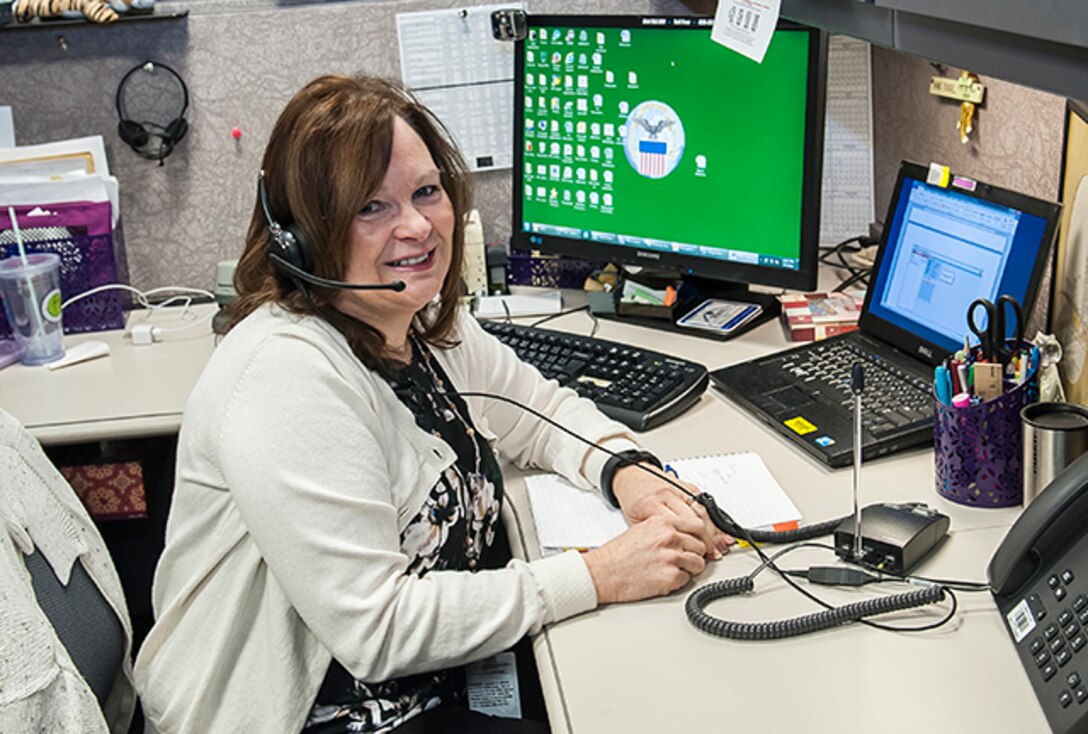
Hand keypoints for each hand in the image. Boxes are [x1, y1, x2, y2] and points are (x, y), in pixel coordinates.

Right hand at [582, 515, 706, 603]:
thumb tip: (686, 537)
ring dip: (689, 569)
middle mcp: (669, 537)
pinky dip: (678, 581)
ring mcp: (671, 557)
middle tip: (683, 560)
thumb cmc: (618, 554)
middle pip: (700, 546)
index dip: (703, 537)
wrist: (603, 572)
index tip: (703, 544)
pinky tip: (663, 578)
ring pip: (698, 564)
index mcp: (663, 522)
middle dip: (695, 554)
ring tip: (672, 570)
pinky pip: (687, 580)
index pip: (698, 526)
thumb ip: (667, 530)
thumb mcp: (643, 529)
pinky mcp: (670, 577)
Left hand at [611, 463, 733, 558]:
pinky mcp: (684, 485)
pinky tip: (720, 527)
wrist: (629, 475)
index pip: (677, 528)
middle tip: (714, 553)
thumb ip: (654, 535)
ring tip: (721, 544)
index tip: (698, 557)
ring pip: (702, 509)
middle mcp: (666, 495)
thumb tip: (671, 553)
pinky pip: (703, 500)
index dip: (691, 544)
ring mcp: (677, 488)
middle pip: (693, 518)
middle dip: (707, 539)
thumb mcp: (634, 521)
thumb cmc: (632, 499)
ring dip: (714, 529)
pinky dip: (714, 515)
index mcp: (651, 504)